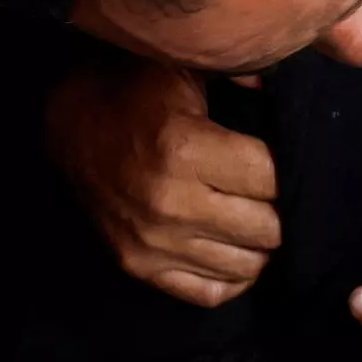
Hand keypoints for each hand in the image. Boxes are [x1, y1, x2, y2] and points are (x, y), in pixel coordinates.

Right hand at [45, 57, 280, 306]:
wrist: (71, 126)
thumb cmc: (139, 94)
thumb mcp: (187, 69)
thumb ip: (245, 74)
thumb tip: (289, 90)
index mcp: (184, 150)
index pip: (271, 179)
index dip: (288, 171)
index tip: (288, 162)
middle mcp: (169, 204)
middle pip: (266, 228)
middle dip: (280, 210)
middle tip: (276, 195)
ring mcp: (153, 243)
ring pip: (247, 265)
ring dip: (261, 244)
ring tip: (257, 218)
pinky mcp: (140, 267)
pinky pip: (212, 292)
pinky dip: (234, 276)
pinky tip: (236, 248)